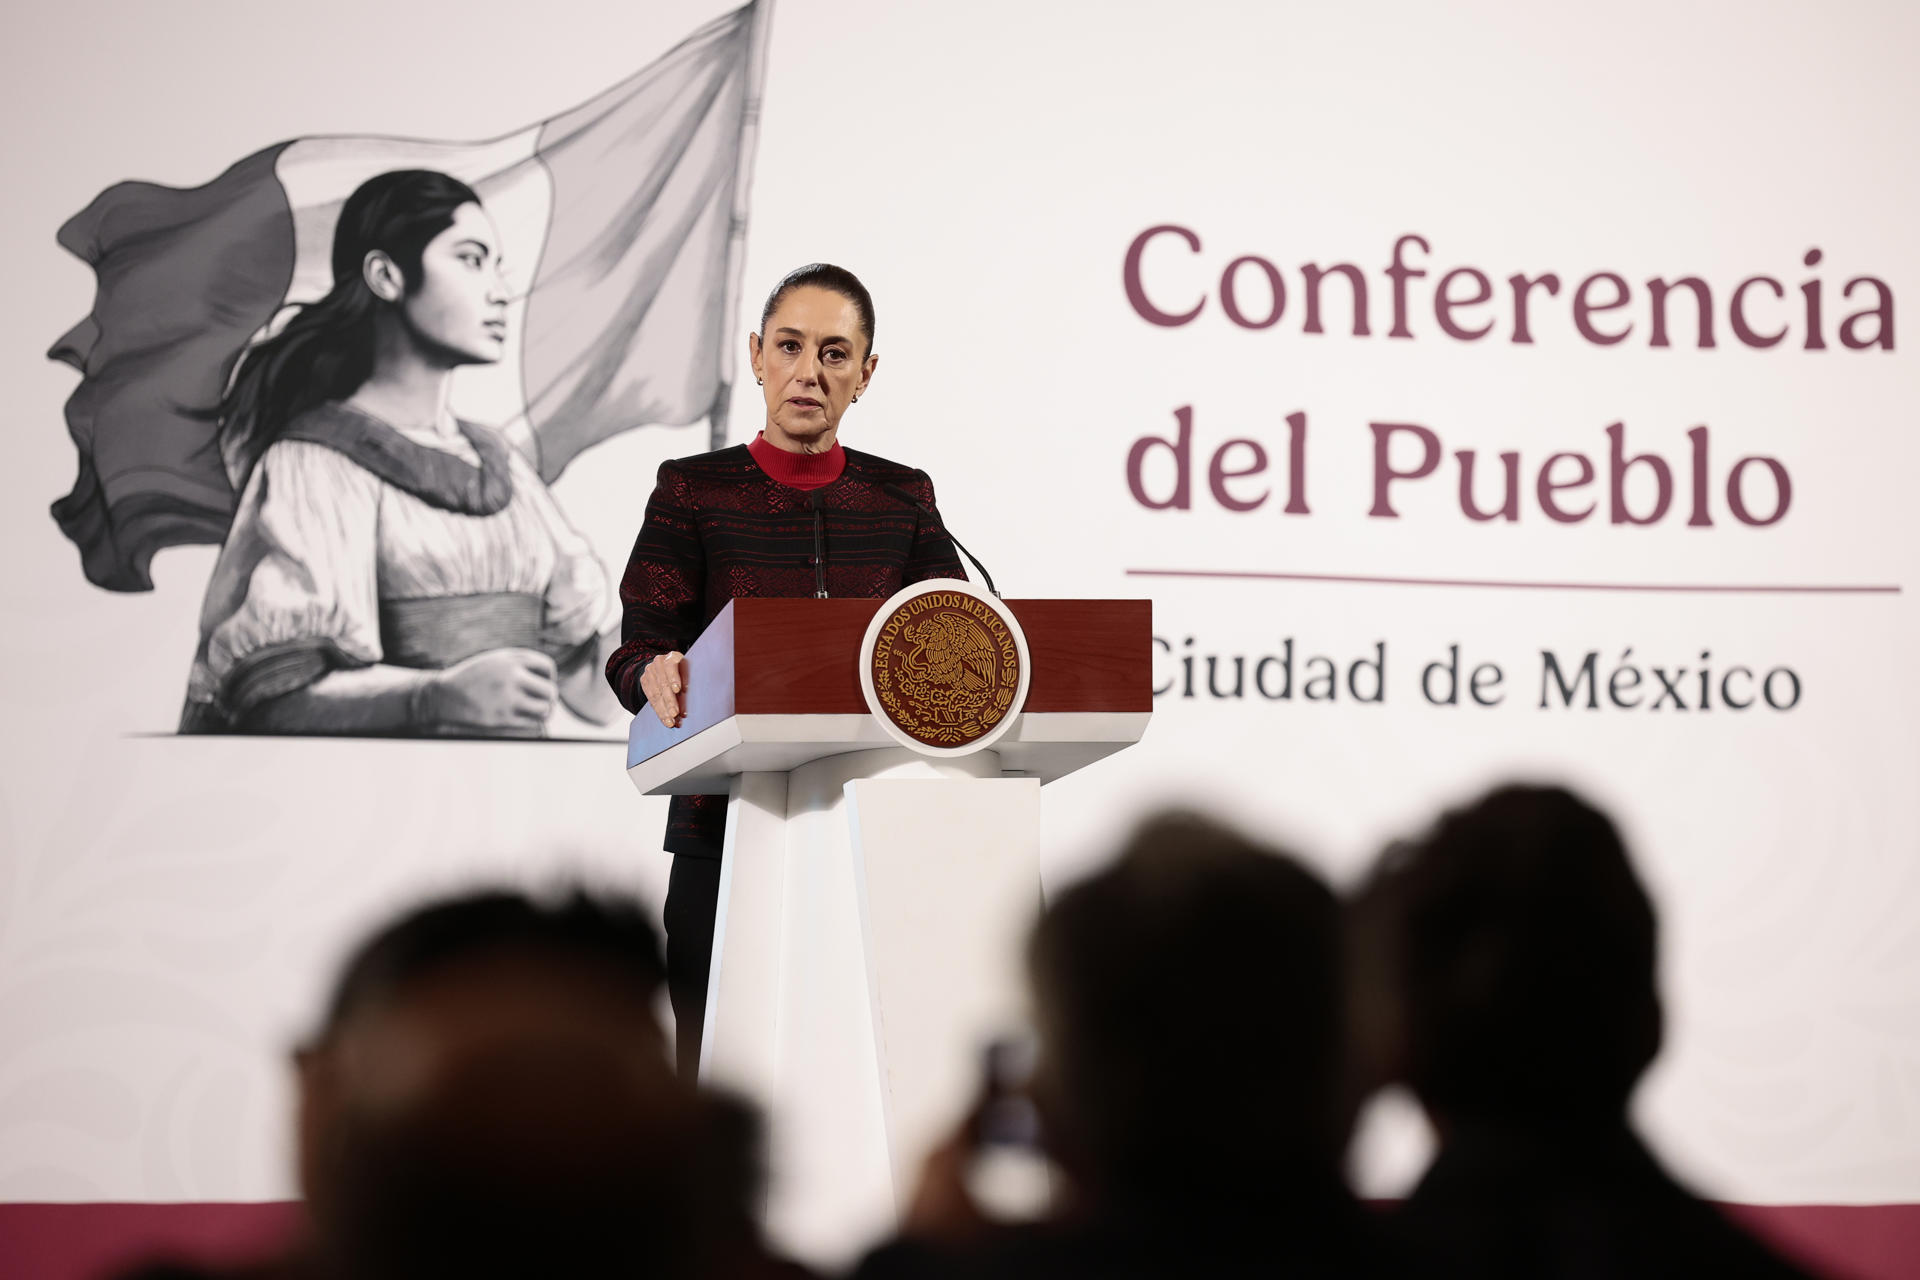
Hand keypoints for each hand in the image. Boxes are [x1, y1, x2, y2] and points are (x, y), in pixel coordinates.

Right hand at [423, 648, 556, 731]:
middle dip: (549, 697)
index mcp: (510, 659)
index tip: (541, 683)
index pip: (547, 668)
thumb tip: (551, 679)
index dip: (549, 677)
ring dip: (545, 711)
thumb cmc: (473, 678)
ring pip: (545, 709)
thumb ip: (520, 664)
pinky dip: (533, 722)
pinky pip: (532, 723)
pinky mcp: (502, 718)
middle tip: (542, 701)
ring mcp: (507, 698)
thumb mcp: (495, 661)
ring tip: (538, 711)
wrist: (443, 696)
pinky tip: (526, 719)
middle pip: (550, 690)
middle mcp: (511, 676)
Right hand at [639, 651, 686, 727]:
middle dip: (669, 701)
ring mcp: (650, 672)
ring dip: (664, 710)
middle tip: (675, 714)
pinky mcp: (644, 681)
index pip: (671, 666)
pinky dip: (659, 711)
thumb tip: (693, 696)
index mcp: (672, 656)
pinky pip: (651, 699)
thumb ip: (688, 679)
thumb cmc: (682, 669)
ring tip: (671, 722)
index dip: (674, 678)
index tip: (678, 690)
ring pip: (656, 694)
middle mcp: (658, 663)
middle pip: (663, 684)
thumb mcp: (688, 669)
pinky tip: (665, 719)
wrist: (664, 665)